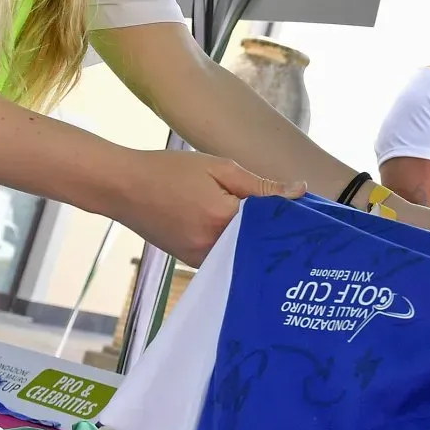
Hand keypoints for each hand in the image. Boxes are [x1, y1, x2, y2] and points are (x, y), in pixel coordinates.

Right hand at [107, 149, 303, 267]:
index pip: (272, 225)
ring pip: (243, 253)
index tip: (308, 213)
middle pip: (260, 244)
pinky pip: (225, 257)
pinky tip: (241, 230)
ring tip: (271, 224)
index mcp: (223, 220)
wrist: (121, 187)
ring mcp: (199, 259)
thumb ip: (261, 185)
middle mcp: (213, 247)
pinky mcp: (190, 262)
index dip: (290, 218)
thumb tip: (300, 191)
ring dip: (256, 239)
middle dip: (276, 232)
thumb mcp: (219, 168)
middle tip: (294, 220)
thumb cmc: (169, 171)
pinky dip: (236, 245)